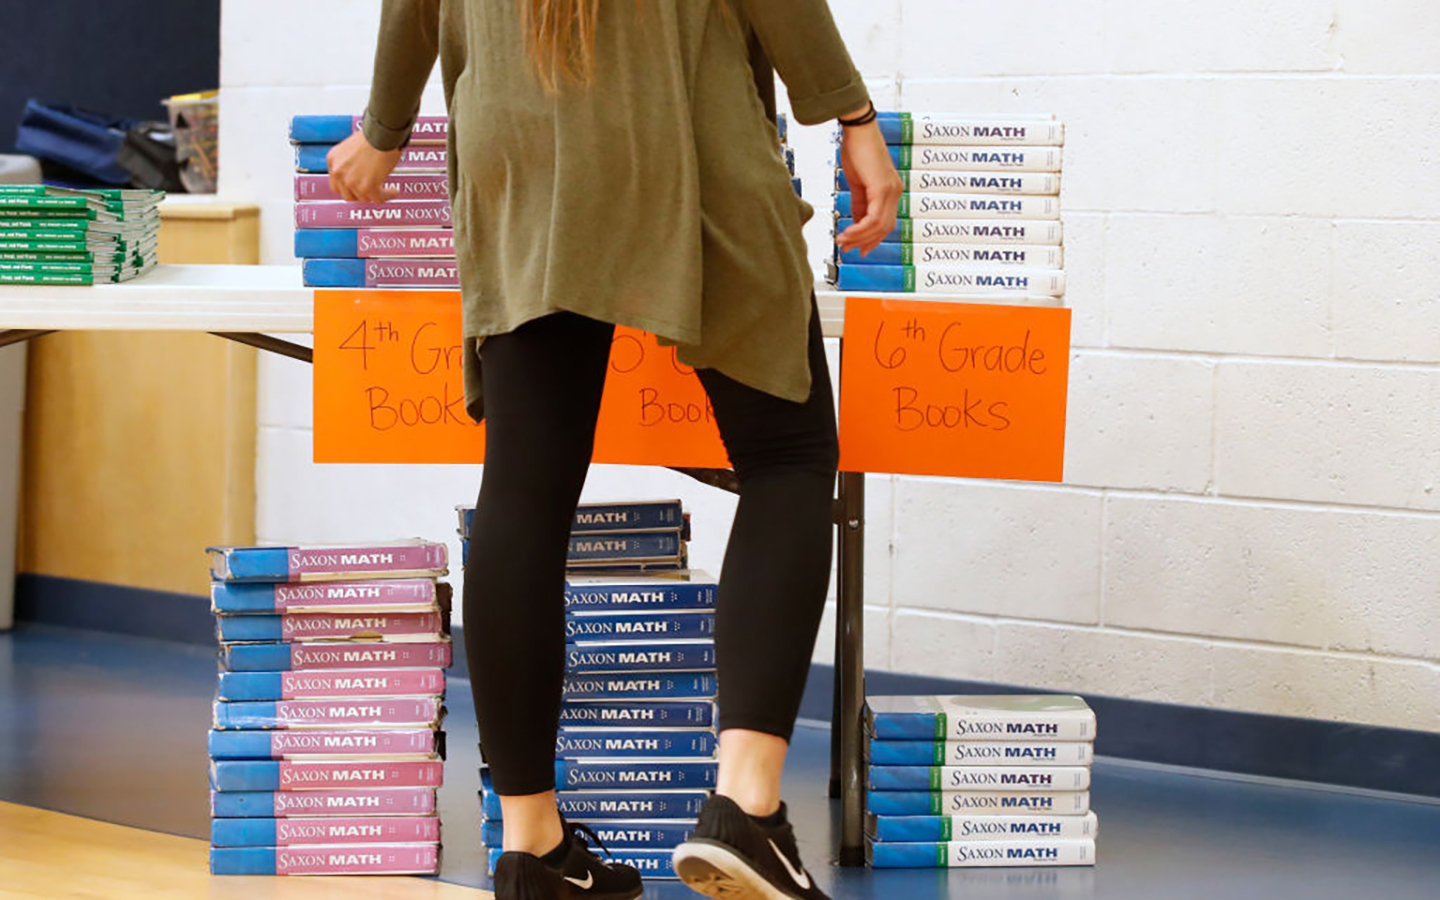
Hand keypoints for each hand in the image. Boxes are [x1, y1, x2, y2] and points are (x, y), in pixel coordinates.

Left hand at [326, 132, 402, 202]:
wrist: (382, 133)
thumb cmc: (373, 134)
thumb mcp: (352, 148)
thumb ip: (351, 162)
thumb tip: (360, 172)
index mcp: (333, 160)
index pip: (336, 183)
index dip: (348, 187)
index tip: (357, 187)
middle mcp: (339, 171)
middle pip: (346, 195)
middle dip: (359, 195)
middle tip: (370, 192)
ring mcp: (351, 180)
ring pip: (363, 198)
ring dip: (375, 196)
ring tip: (384, 191)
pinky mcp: (366, 187)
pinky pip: (378, 199)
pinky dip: (387, 196)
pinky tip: (393, 191)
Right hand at [835, 107, 902, 256]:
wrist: (858, 130)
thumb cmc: (858, 148)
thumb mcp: (857, 181)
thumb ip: (859, 202)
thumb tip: (856, 220)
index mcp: (890, 190)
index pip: (884, 222)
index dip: (871, 238)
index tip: (858, 247)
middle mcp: (894, 192)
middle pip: (883, 228)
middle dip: (864, 242)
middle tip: (848, 248)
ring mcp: (890, 190)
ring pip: (879, 226)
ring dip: (859, 237)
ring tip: (843, 241)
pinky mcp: (882, 188)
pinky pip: (873, 218)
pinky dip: (859, 229)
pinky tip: (847, 232)